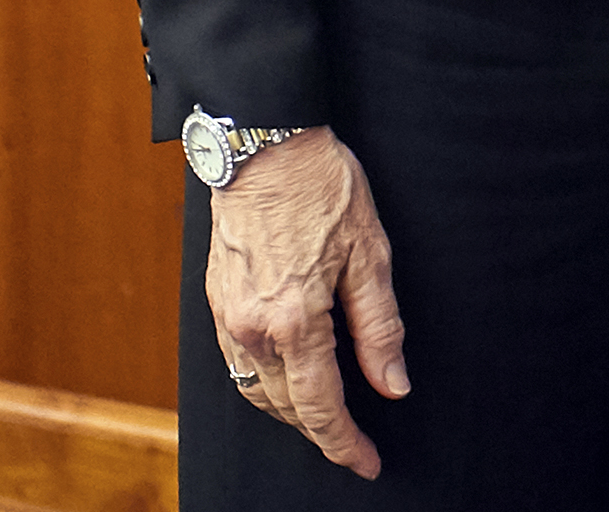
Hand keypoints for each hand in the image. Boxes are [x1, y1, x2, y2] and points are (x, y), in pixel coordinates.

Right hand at [204, 128, 407, 476]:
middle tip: (353, 444)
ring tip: (325, 417)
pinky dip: (264, 384)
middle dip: (320, 432)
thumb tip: (393, 385)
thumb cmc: (323, 188)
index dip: (345, 443)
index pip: (322, 405)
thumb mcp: (370, 252)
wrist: (263, 144)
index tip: (368, 463)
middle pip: (287, 406)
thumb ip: (380, 326)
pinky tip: (287, 377)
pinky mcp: (216, 301)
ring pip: (257, 392)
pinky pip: (238, 365)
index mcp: (295, 321)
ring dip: (290, 412)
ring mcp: (227, 318)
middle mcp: (252, 330)